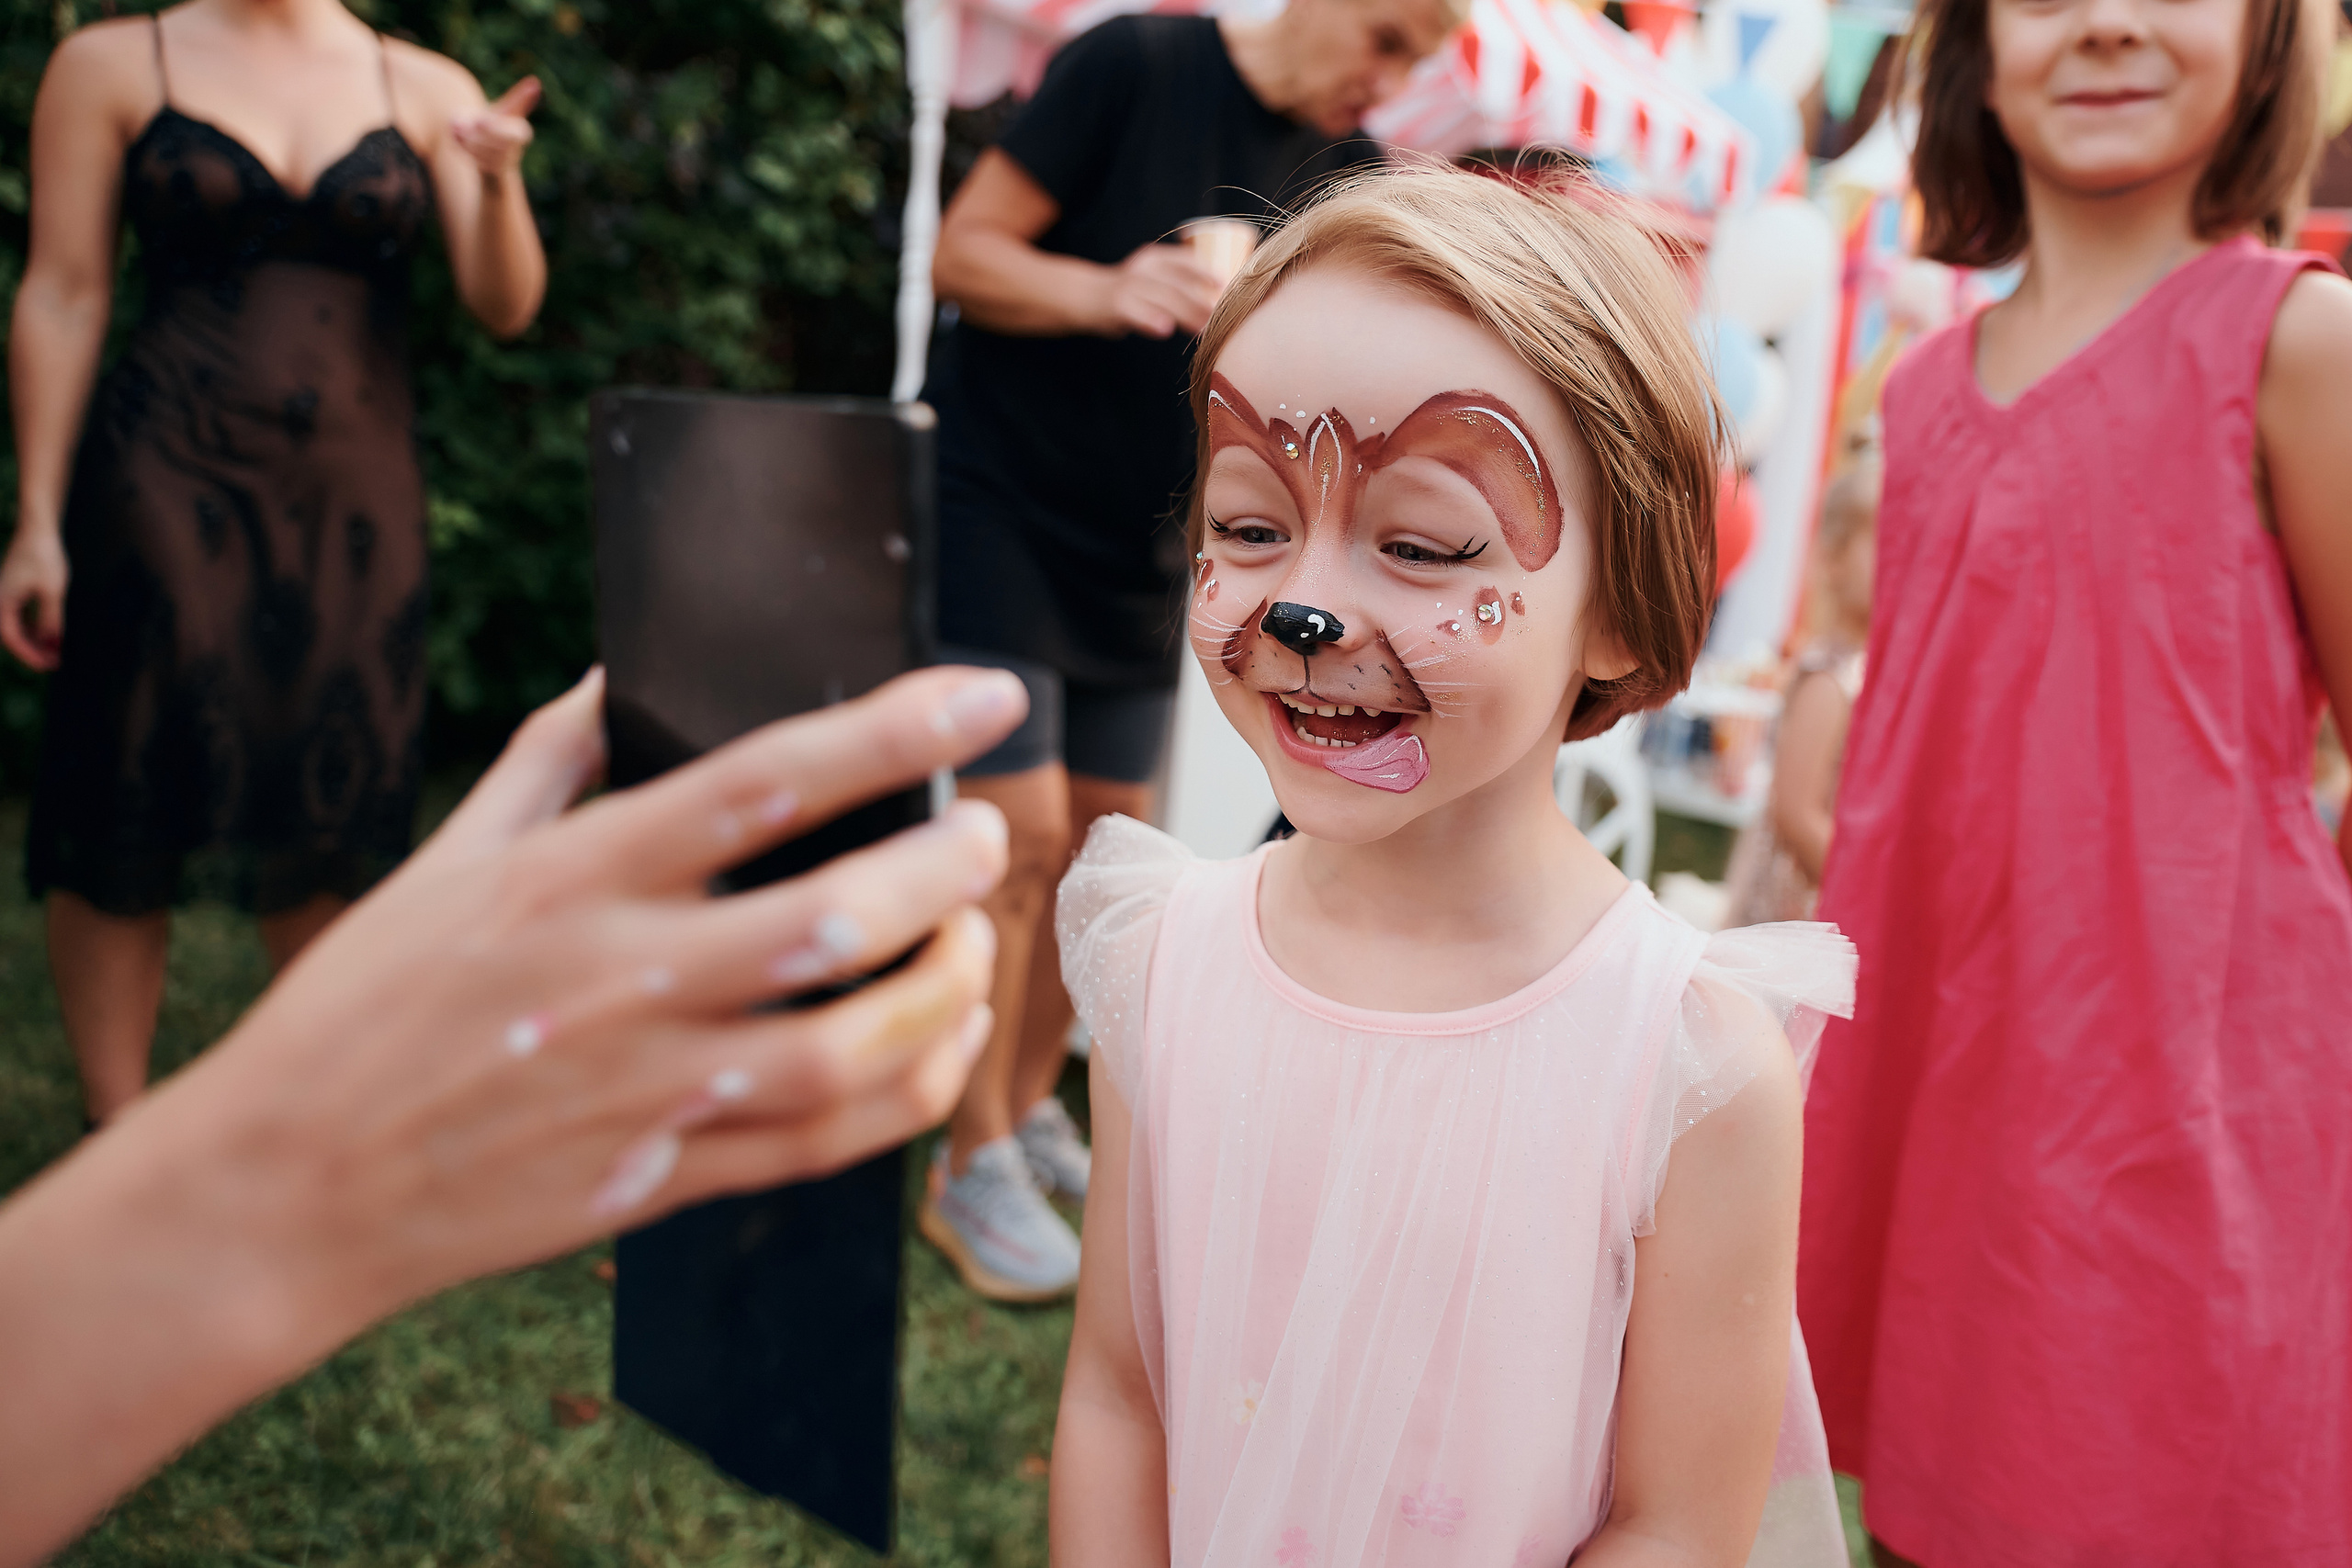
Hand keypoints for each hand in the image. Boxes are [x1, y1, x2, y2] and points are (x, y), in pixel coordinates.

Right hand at [0, 526, 65, 670]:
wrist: (38, 530)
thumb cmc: (44, 558)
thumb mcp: (53, 592)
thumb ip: (51, 620)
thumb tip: (53, 646)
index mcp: (2, 603)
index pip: (12, 638)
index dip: (30, 655)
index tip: (48, 666)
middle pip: (11, 636)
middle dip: (31, 652)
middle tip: (53, 664)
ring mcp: (5, 596)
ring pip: (15, 627)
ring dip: (33, 642)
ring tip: (54, 655)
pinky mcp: (13, 592)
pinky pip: (19, 617)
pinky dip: (33, 628)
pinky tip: (50, 637)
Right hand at [148, 662, 1025, 1324]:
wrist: (283, 1189)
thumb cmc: (360, 1009)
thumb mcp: (441, 862)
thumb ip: (544, 765)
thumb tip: (609, 677)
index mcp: (571, 879)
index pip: (761, 782)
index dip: (890, 731)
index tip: (982, 694)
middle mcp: (621, 978)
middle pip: (831, 917)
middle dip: (941, 871)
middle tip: (982, 835)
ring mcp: (649, 1087)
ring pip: (849, 1047)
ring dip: (942, 990)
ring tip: (971, 943)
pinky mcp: (663, 1175)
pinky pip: (823, 1142)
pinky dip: (907, 1094)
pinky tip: (938, 1045)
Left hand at [450, 77, 540, 180]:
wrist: (487, 145)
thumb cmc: (497, 121)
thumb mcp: (507, 109)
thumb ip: (520, 98)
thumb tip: (536, 81)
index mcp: (520, 132)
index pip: (514, 134)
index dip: (496, 128)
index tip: (480, 119)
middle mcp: (515, 150)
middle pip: (501, 148)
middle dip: (481, 138)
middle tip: (462, 125)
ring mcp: (503, 163)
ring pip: (486, 156)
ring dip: (469, 141)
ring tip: (456, 127)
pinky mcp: (491, 171)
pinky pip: (477, 164)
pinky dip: (464, 149)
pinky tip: (456, 138)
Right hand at [1095, 242, 1223, 338]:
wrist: (1085, 296)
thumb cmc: (1128, 293)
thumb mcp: (1152, 281)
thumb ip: (1176, 287)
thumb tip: (1213, 305)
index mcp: (1154, 258)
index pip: (1184, 260)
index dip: (1203, 270)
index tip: (1222, 282)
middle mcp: (1143, 268)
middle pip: (1176, 283)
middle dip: (1199, 300)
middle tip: (1217, 316)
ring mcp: (1129, 286)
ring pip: (1162, 298)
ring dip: (1184, 313)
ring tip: (1202, 328)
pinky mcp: (1116, 305)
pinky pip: (1136, 312)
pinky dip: (1150, 319)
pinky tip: (1164, 329)